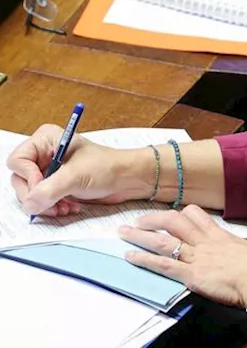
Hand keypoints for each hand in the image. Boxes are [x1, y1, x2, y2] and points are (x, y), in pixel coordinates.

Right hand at [7, 124, 151, 217]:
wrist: (128, 178)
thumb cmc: (108, 167)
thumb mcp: (75, 176)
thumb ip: (49, 190)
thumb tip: (29, 204)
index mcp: (46, 140)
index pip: (18, 161)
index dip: (28, 177)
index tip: (43, 186)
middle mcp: (43, 154)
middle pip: (20, 180)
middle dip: (36, 196)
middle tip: (53, 204)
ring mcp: (48, 171)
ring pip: (29, 194)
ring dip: (45, 205)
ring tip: (65, 207)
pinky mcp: (55, 185)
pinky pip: (41, 201)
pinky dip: (52, 208)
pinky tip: (68, 207)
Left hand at [121, 205, 246, 307]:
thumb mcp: (243, 248)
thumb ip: (229, 246)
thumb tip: (226, 249)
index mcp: (217, 234)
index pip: (194, 214)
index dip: (178, 213)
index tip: (168, 216)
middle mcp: (204, 241)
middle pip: (174, 223)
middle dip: (153, 220)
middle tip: (137, 221)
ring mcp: (196, 257)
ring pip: (164, 241)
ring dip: (141, 236)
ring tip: (124, 233)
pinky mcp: (191, 275)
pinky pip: (164, 265)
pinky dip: (145, 260)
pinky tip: (130, 257)